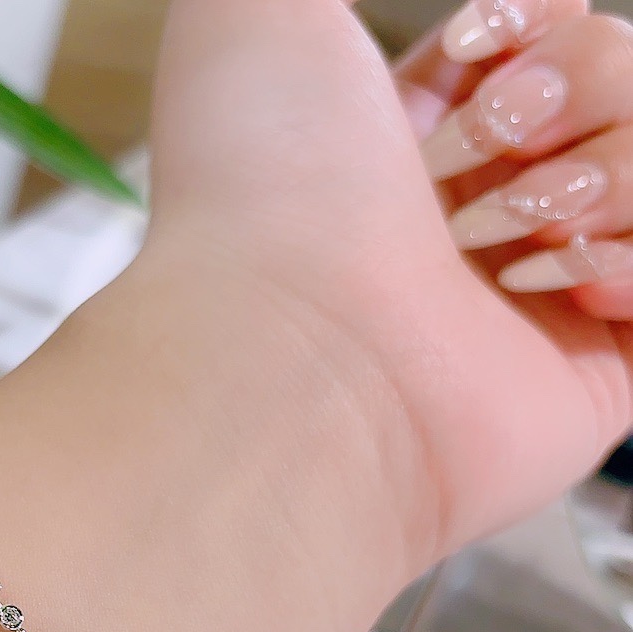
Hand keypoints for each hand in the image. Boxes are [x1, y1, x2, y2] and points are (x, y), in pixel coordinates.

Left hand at [139, 0, 632, 569]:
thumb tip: (459, 0)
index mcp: (414, 132)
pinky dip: (627, 261)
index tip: (475, 51)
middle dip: (570, 87)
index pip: (544, 35)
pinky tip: (545, 290)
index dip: (534, 23)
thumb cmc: (267, 186)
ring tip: (499, 239)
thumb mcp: (257, 14)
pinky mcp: (592, 371)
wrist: (291, 354)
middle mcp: (479, 208)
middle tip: (474, 155)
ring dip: (604, 175)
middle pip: (617, 82)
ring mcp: (538, 292)